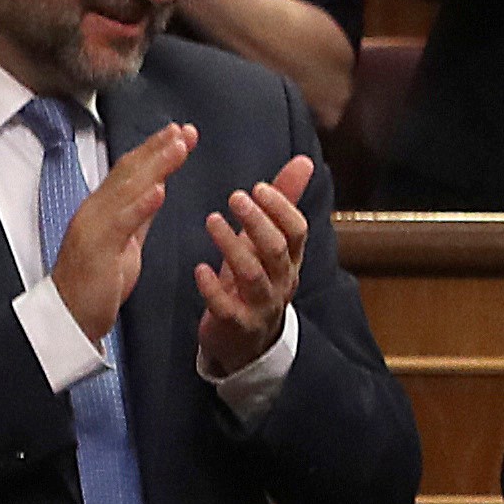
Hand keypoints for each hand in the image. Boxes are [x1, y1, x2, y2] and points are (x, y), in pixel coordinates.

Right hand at [39, 120, 192, 339]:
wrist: (68, 316)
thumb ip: (139, 216)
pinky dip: (140, 205)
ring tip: (178, 146)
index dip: (154, 150)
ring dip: (155, 166)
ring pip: (127, 189)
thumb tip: (157, 190)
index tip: (179, 133)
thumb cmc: (96, 282)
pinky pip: (121, 223)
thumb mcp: (125, 242)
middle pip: (129, 172)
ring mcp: (94, 228)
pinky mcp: (97, 249)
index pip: (130, 171)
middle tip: (184, 130)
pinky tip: (159, 190)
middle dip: (158, 148)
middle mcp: (95, 211)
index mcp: (102, 209)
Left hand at [186, 155, 315, 376]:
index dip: (280, 209)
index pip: (297, 231)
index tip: (258, 187)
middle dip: (258, 222)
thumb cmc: (256, 281)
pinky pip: (226, 307)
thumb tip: (304, 161)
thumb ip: (284, 202)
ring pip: (252, 275)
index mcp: (290, 260)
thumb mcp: (270, 243)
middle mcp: (280, 282)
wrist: (247, 343)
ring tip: (211, 221)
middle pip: (276, 250)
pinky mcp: (235, 324)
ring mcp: (260, 305)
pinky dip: (212, 288)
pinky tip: (200, 269)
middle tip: (235, 197)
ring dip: (232, 246)